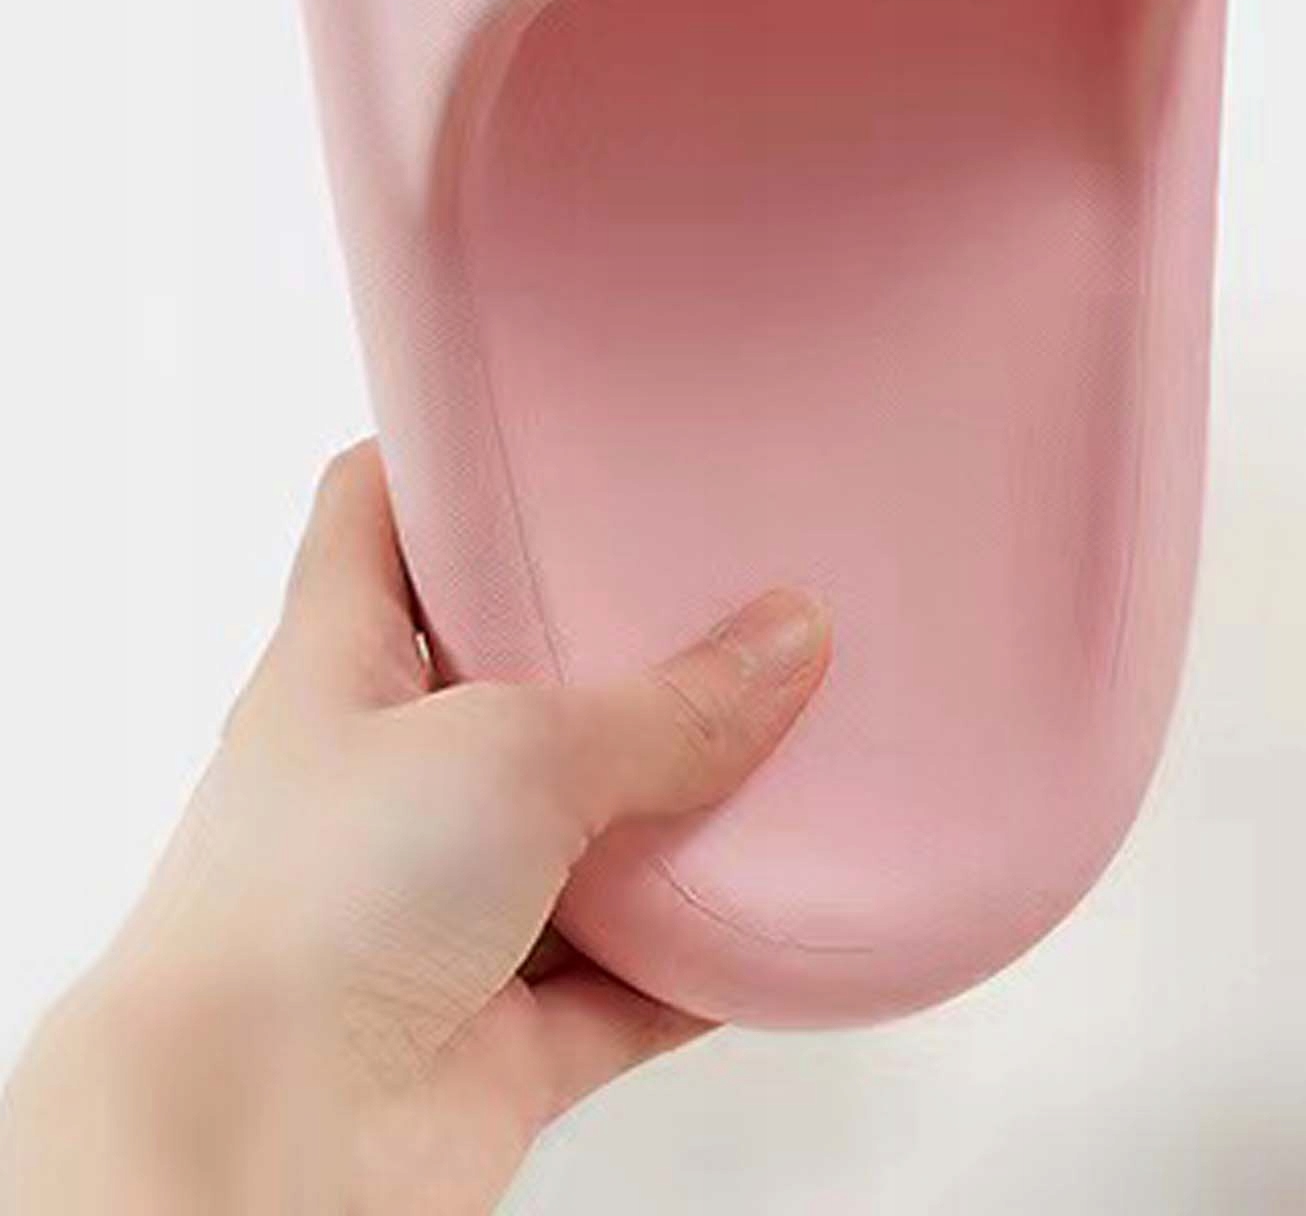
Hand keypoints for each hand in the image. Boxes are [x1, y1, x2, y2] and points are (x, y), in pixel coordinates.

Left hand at [0, 444, 829, 1215]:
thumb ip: (665, 704)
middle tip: (736, 571)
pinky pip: (638, 979)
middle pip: (520, 679)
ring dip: (688, 806)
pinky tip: (793, 906)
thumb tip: (788, 640)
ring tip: (802, 729)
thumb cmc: (306, 918)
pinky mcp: (507, 1033)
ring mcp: (446, 912)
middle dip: (625, 639)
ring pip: (593, 835)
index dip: (450, 458)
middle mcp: (389, 787)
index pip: (377, 520)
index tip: (552, 416)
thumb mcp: (509, 749)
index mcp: (340, 674)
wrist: (251, 1159)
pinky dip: (713, 956)